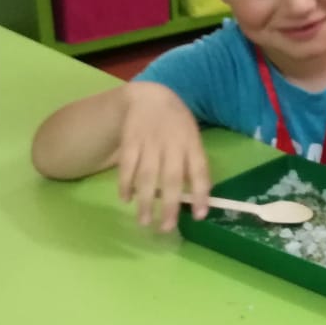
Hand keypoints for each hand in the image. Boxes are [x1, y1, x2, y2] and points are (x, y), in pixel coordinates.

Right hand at [116, 81, 209, 232]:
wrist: (149, 96)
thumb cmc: (176, 124)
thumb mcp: (191, 137)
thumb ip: (193, 163)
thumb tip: (196, 198)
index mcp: (191, 143)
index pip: (200, 170)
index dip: (200, 193)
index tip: (199, 215)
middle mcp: (172, 144)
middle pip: (171, 178)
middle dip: (169, 205)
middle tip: (165, 228)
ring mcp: (149, 142)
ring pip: (146, 176)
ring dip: (145, 201)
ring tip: (143, 222)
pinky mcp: (129, 141)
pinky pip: (126, 166)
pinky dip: (125, 184)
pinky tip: (126, 200)